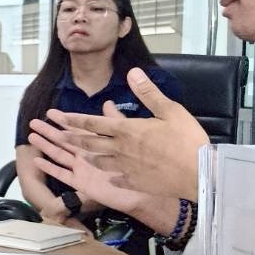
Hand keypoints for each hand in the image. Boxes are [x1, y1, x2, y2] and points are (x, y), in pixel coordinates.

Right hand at [28, 115, 163, 217]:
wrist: (148, 191)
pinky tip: (38, 161)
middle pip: (64, 141)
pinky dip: (50, 168)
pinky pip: (63, 175)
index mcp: (99, 143)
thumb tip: (108, 102)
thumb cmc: (143, 165)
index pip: (78, 129)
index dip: (65, 121)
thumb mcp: (131, 136)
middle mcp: (88, 155)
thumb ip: (117, 122)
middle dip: (49, 131)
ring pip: (60, 155)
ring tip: (32, 137)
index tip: (51, 112)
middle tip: (33, 122)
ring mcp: (83, 169)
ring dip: (46, 146)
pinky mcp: (82, 183)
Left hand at [43, 68, 207, 199]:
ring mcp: (126, 168)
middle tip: (55, 137)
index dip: (73, 119)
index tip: (56, 117)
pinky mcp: (136, 182)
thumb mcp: (170, 110)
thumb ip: (148, 92)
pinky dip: (112, 178)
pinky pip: (118, 180)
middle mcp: (120, 149)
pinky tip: (111, 178)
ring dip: (88, 157)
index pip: (93, 123)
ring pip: (100, 162)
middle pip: (89, 144)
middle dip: (70, 139)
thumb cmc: (186, 140)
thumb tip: (133, 72)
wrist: (199, 173)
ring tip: (80, 156)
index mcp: (126, 130)